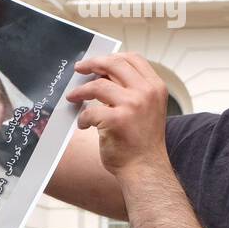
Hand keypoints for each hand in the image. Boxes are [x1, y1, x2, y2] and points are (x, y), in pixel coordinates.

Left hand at [65, 52, 169, 179]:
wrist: (145, 170)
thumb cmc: (141, 141)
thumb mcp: (146, 108)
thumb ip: (131, 89)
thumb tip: (102, 73)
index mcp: (156, 87)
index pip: (133, 59)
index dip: (111, 57)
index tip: (97, 63)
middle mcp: (147, 92)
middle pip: (114, 64)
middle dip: (92, 64)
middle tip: (78, 68)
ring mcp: (133, 105)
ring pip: (97, 85)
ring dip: (80, 91)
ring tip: (72, 97)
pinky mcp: (117, 120)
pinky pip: (90, 111)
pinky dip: (83, 118)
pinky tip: (84, 125)